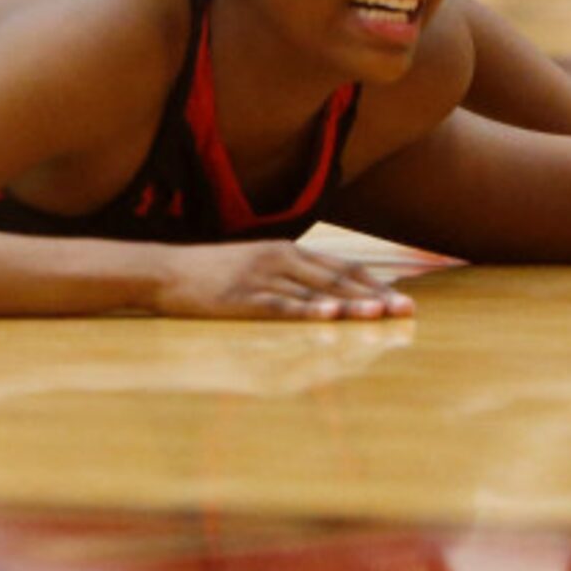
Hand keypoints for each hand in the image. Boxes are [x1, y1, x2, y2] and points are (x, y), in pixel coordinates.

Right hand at [153, 242, 417, 320]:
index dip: (375, 284)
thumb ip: (291, 274)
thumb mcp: (257, 263)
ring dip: (350, 306)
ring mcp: (260, 278)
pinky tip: (328, 319)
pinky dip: (307, 313)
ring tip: (380, 315)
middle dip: (374, 297)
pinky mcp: (240, 299)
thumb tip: (328, 291)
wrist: (164, 272)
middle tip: (406, 312)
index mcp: (286, 251)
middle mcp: (279, 260)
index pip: (342, 268)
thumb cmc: (212, 274)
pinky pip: (280, 307)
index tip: (403, 300)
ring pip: (313, 294)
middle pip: (336, 280)